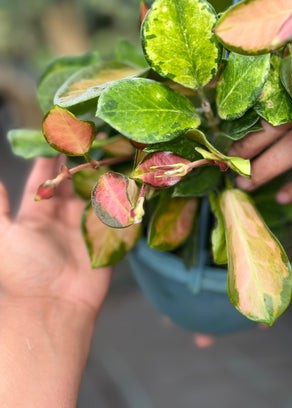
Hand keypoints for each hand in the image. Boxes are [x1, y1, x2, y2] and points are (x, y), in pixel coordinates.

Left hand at [0, 158, 112, 406]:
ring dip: (103, 172)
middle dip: (80, 159)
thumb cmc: (24, 271)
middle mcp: (62, 216)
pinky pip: (114, 212)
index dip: (50, 159)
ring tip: (112, 147)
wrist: (54, 307)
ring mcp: (86, 226)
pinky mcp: (106, 237)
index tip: (57, 135)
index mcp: (37, 214)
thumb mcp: (4, 236)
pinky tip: (130, 175)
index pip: (44, 180)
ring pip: (95, 192)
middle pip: (73, 181)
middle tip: (91, 134)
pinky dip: (121, 194)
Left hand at [232, 52, 291, 202]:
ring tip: (246, 186)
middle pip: (272, 129)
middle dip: (247, 152)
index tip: (225, 142)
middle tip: (229, 169)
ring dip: (265, 173)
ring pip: (291, 154)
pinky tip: (285, 196)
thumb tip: (263, 103)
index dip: (244, 126)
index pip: (267, 105)